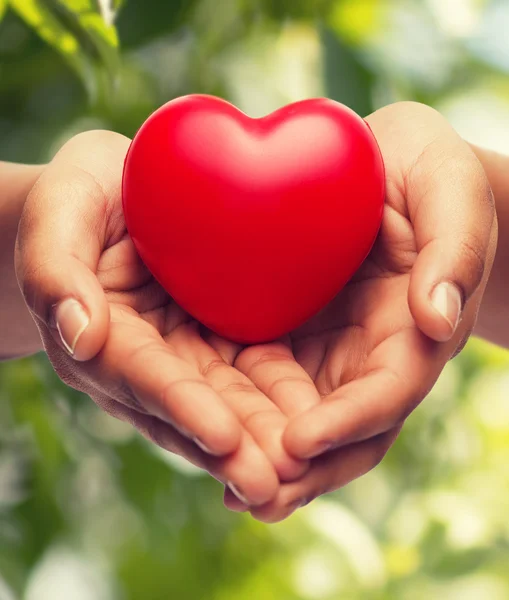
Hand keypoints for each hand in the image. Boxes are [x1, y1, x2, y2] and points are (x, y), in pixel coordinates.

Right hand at [15, 131, 323, 506]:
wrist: (121, 192)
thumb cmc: (83, 195)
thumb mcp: (60, 209)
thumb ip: (55, 268)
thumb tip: (80, 336)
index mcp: (100, 335)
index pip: (142, 375)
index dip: (181, 406)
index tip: (223, 437)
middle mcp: (142, 360)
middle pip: (187, 408)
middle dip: (231, 447)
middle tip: (275, 484)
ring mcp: (181, 357)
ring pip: (223, 404)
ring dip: (260, 440)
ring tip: (301, 473)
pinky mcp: (214, 343)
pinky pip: (248, 377)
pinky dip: (276, 405)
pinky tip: (313, 429)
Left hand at [225, 102, 496, 521]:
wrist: (390, 168)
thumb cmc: (430, 175)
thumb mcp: (450, 192)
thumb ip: (454, 249)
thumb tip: (439, 318)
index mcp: (415, 331)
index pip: (387, 393)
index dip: (348, 422)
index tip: (299, 443)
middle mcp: (372, 355)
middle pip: (343, 430)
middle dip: (302, 468)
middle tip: (250, 496)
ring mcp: (330, 351)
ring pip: (301, 418)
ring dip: (267, 457)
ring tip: (224, 486)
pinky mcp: (292, 335)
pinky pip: (266, 383)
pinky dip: (243, 413)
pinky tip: (202, 428)